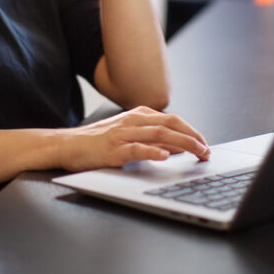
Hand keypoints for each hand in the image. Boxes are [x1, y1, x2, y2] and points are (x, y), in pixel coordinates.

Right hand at [56, 107, 210, 171]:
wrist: (67, 144)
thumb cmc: (97, 142)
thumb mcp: (128, 136)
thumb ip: (151, 140)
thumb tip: (177, 148)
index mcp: (138, 115)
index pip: (173, 120)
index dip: (192, 131)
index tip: (204, 143)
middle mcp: (133, 121)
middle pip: (171, 124)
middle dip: (192, 137)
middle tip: (206, 151)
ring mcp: (123, 134)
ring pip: (159, 134)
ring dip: (182, 144)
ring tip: (196, 153)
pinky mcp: (112, 149)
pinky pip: (136, 149)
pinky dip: (152, 152)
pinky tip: (165, 157)